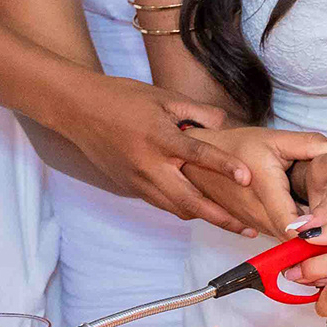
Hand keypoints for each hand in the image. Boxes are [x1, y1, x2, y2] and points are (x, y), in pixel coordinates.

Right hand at [56, 78, 257, 236]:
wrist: (79, 110)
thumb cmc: (125, 98)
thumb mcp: (165, 97)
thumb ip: (199, 112)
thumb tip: (227, 124)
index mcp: (160, 138)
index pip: (198, 155)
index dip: (225, 166)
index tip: (247, 178)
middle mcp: (149, 165)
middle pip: (189, 201)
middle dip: (220, 218)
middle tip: (247, 229)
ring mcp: (138, 180)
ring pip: (176, 208)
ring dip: (204, 217)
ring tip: (232, 223)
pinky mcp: (130, 187)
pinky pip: (162, 203)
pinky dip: (183, 207)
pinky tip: (203, 208)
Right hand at [183, 124, 326, 236]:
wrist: (201, 160)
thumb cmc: (239, 146)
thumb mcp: (276, 138)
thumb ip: (309, 144)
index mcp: (264, 187)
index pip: (289, 223)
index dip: (311, 231)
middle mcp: (255, 211)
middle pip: (290, 235)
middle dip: (314, 233)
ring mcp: (250, 222)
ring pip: (282, 237)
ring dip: (302, 234)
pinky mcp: (248, 226)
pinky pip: (274, 234)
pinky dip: (290, 231)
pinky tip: (307, 221)